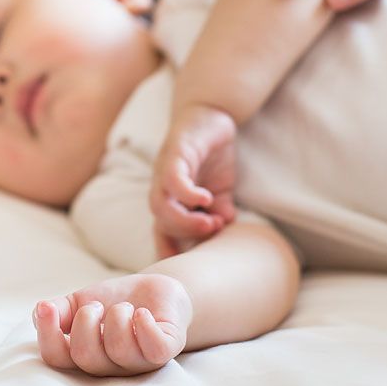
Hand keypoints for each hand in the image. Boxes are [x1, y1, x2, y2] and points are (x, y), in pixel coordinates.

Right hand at [33, 273, 192, 376]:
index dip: (48, 335)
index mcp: (85, 356)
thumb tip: (40, 311)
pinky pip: (154, 348)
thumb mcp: (81, 301)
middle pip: (85, 357)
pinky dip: (144, 326)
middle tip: (95, 307)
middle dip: (85, 322)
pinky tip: (142, 313)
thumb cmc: (114, 301)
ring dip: (117, 318)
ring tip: (123, 307)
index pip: (57, 358)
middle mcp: (109, 366)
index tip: (47, 309)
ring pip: (119, 350)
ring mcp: (138, 362)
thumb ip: (59, 310)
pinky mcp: (164, 351)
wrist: (155, 293)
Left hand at [150, 104, 236, 257]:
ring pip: (161, 207)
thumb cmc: (211, 155)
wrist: (210, 115)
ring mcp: (165, 172)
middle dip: (186, 235)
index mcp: (172, 201)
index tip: (189, 270)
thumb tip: (225, 229)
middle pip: (161, 223)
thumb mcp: (220, 190)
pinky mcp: (174, 154)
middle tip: (212, 232)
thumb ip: (220, 212)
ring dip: (185, 220)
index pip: (163, 233)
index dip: (171, 252)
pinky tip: (205, 197)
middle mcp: (163, 189)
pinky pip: (172, 181)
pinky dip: (186, 194)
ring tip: (210, 222)